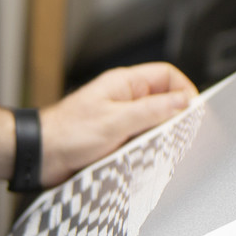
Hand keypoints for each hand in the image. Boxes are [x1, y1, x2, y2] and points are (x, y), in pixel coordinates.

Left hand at [39, 62, 196, 185]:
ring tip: (157, 149)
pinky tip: (144, 159)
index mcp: (124, 84)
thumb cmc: (67, 133)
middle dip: (174, 117)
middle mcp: (125, 99)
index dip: (184, 90)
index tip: (193, 111)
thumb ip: (151, 111)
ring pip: (154, 124)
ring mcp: (121, 120)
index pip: (167, 76)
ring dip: (159, 137)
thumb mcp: (115, 121)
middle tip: (180, 134)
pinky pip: (141, 142)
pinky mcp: (117, 140)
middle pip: (164, 101)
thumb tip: (182, 102)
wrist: (41, 155)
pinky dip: (147, 150)